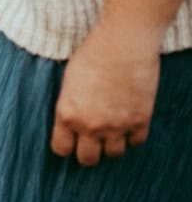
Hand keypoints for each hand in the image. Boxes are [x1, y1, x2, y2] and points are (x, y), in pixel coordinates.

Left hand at [50, 21, 160, 165]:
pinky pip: (136, 142)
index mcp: (67, 114)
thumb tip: (71, 120)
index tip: (71, 141)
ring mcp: (116, 125)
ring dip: (112, 145)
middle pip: (87, 158)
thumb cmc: (92, 53)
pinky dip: (132, 136)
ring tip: (112, 131)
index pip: (61, 149)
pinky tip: (129, 123)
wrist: (123, 43)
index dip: (66, 146)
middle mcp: (90, 126)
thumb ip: (70, 104)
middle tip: (92, 142)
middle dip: (88, 152)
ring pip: (113, 154)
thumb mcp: (69, 80)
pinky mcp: (139, 120)